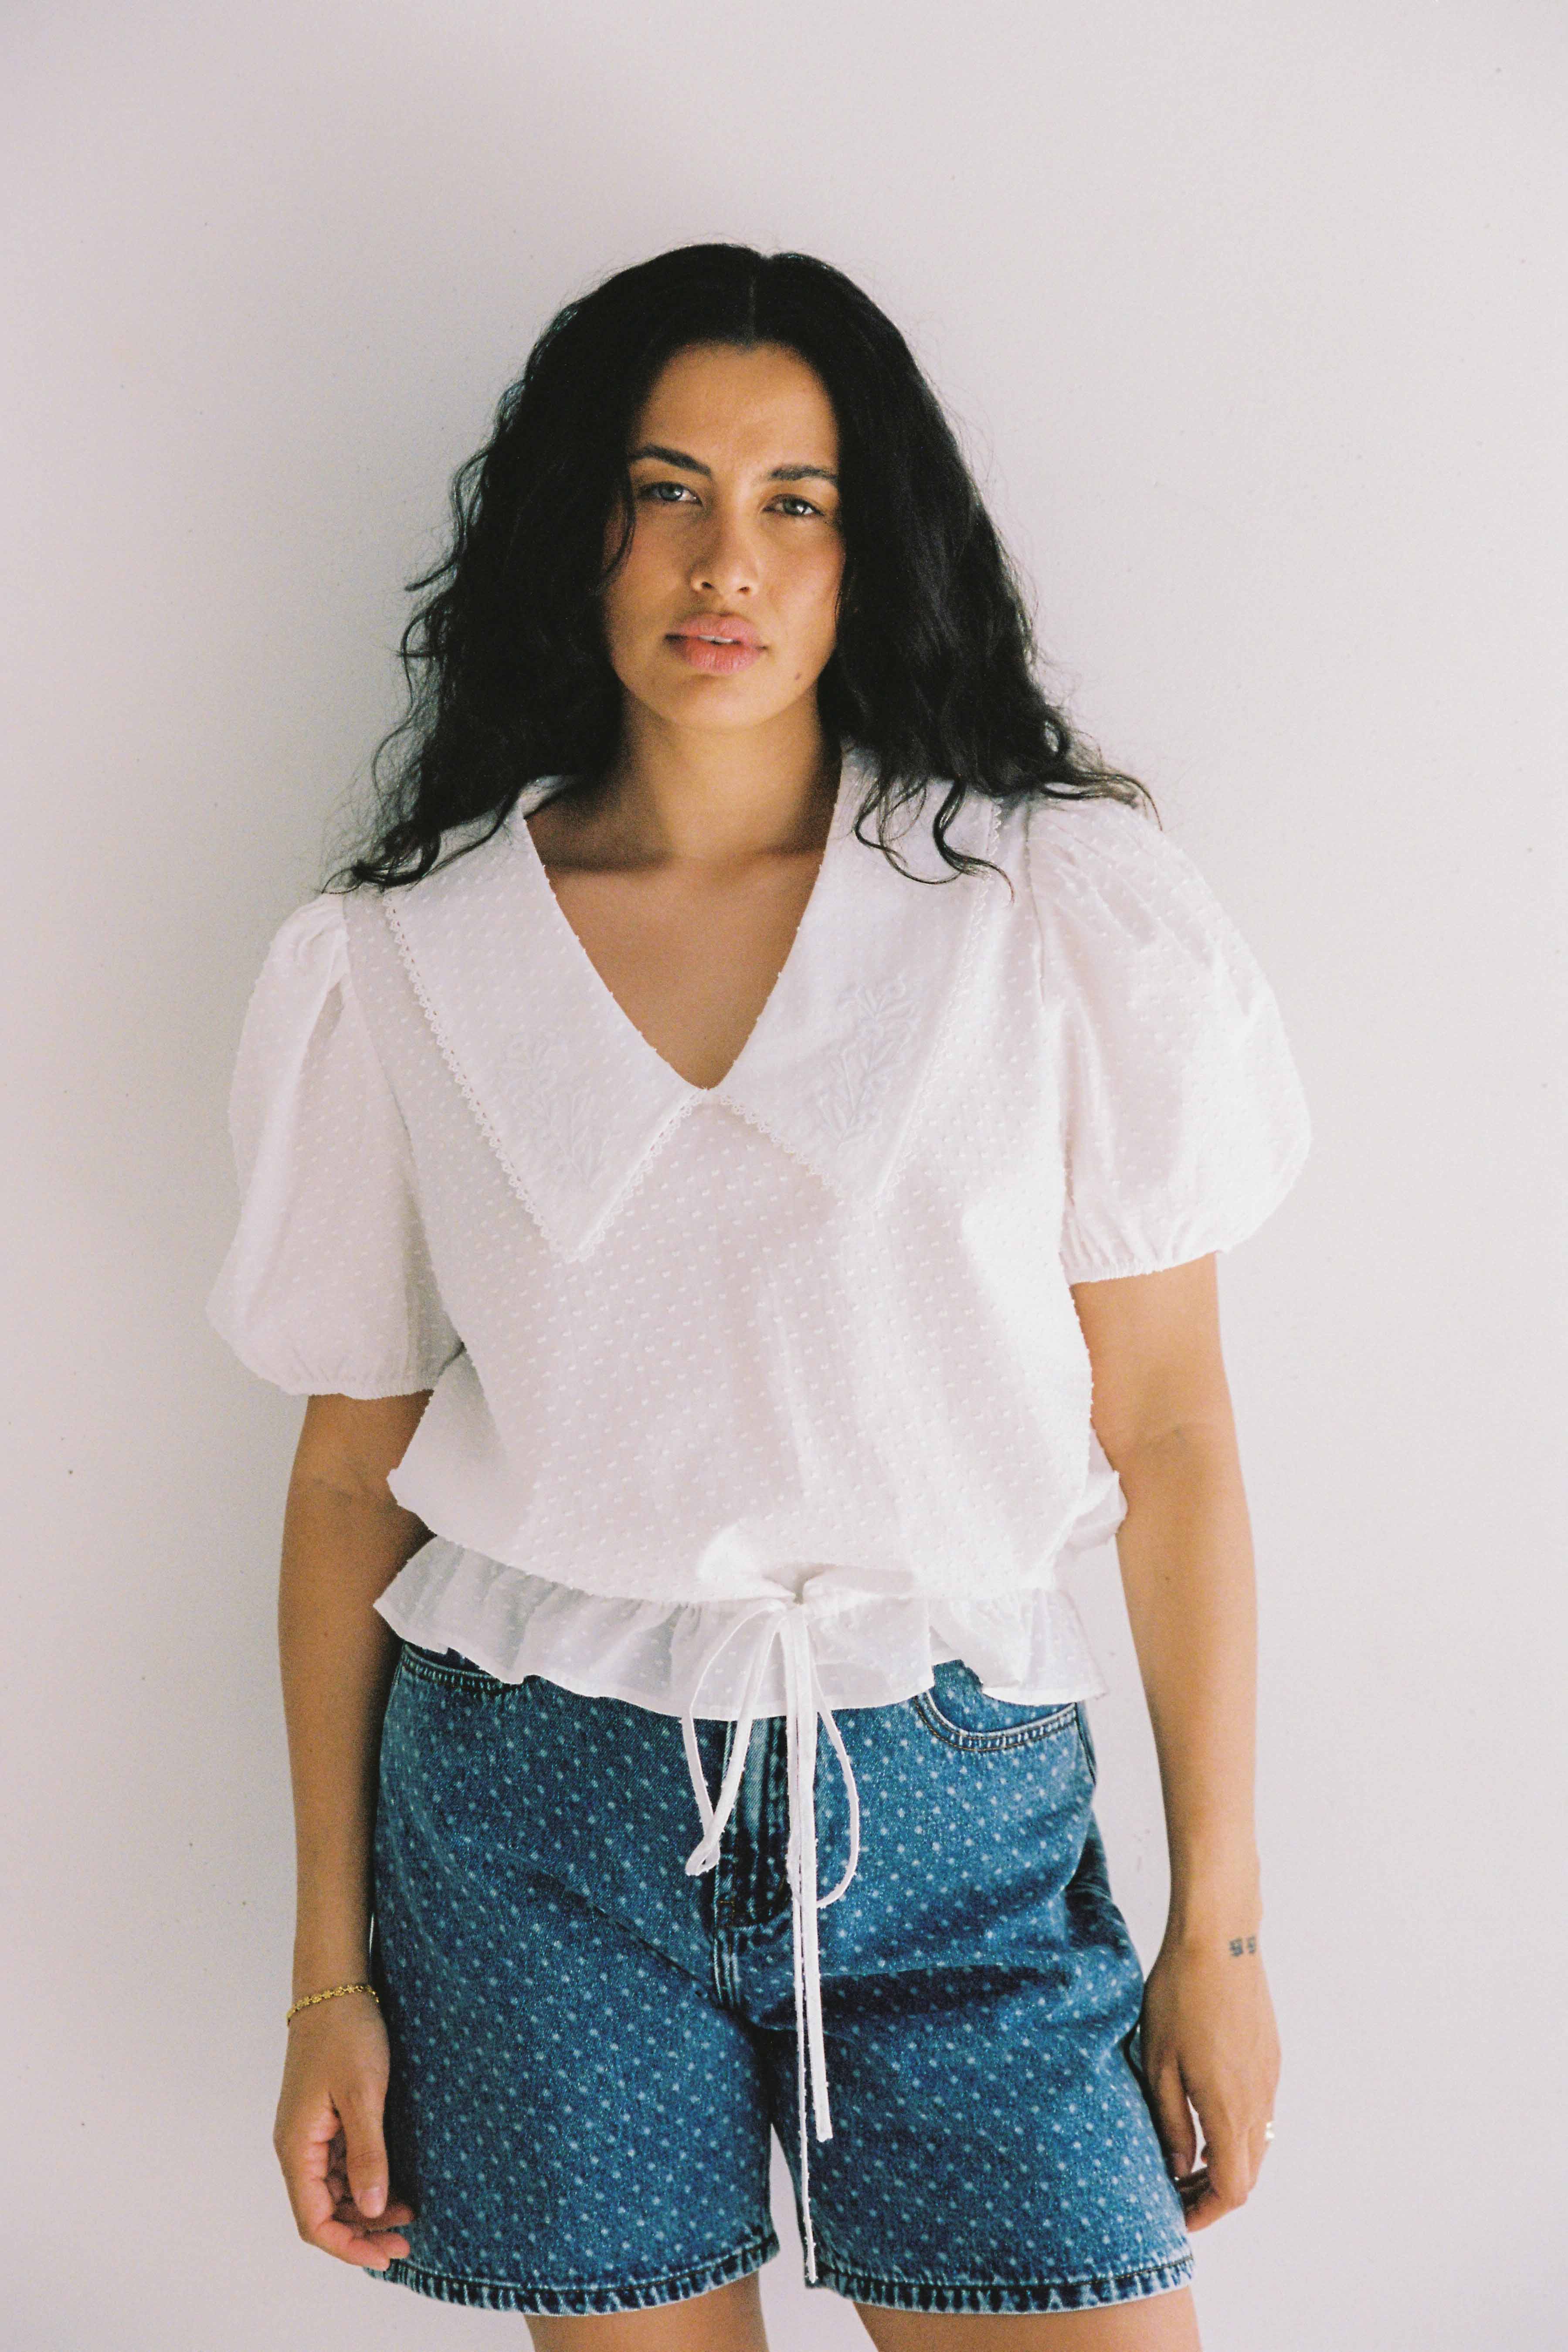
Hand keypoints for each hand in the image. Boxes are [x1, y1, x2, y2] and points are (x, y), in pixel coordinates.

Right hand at [274, 1992, 416, 2268]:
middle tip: (407, 2240)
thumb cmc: (345, 2034)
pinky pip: (342, 2166)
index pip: (314, 2221)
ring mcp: (312, 2134)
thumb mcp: (363, 2095)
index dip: (347, 2246)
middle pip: (324, 2211)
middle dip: (362, 2232)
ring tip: (408, 2214)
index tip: (386, 2254)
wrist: (335, 1987)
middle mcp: (299, 2147)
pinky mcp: (326, 2120)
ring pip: (335, 2192)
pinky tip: (393, 2184)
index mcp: (297, 2148)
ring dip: (366, 2209)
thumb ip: (367, 2154)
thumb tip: (370, 2210)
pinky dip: (366, 2181)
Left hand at [1138, 1924, 1279, 2230]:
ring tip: (1187, 2158)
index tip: (1177, 2215)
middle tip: (1176, 2191)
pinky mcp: (1270, 2058)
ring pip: (1256, 2144)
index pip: (1232, 2189)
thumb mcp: (1159, 2064)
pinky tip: (1206, 2116)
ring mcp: (1269, 2079)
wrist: (1220, 1941)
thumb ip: (1172, 2122)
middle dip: (1212, 2192)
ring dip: (1226, 2161)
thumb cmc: (1180, 1997)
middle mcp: (1259, 2102)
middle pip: (1247, 2173)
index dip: (1205, 2212)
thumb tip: (1178, 2168)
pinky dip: (1236, 2131)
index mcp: (1230, 2110)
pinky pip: (1260, 2112)